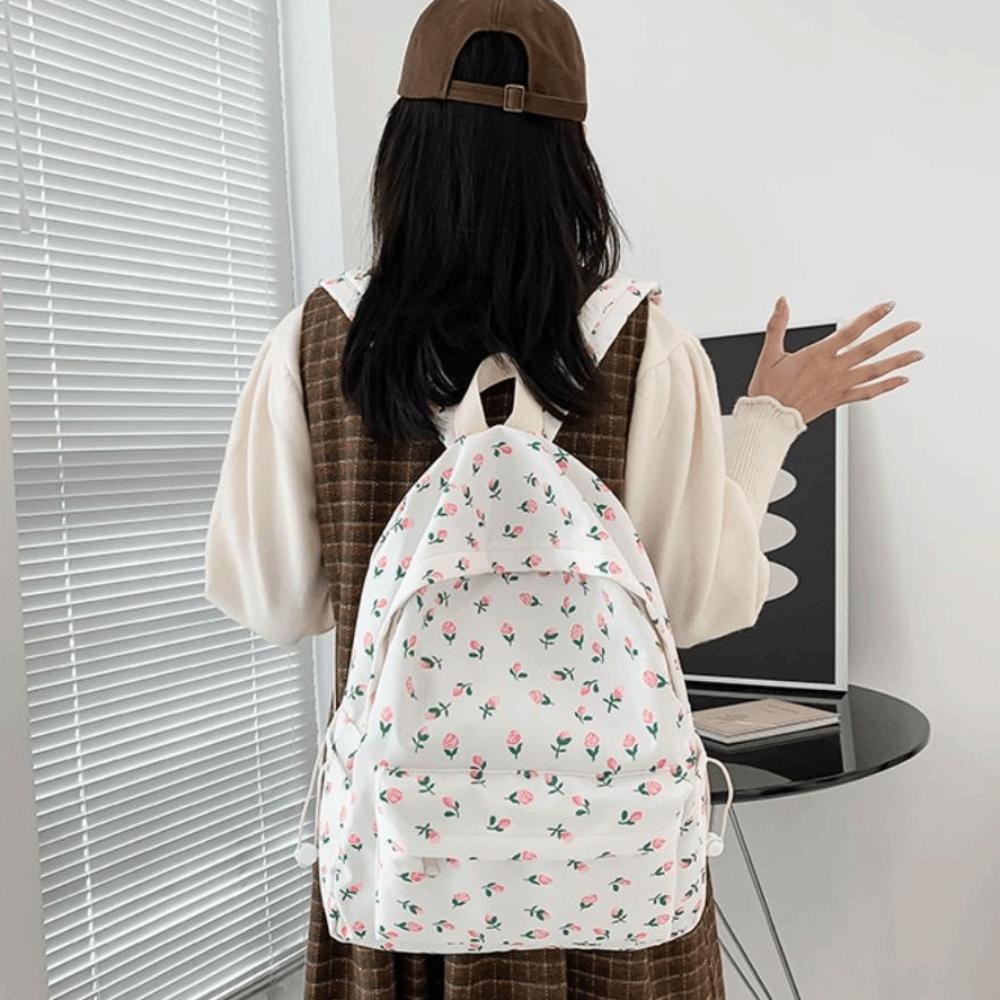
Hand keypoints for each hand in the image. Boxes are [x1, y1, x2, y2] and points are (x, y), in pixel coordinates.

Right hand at [746, 297, 924, 424]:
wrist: (770, 419)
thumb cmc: (769, 390)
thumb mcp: (769, 354)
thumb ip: (777, 326)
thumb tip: (782, 303)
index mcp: (817, 356)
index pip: (851, 331)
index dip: (871, 317)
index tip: (887, 306)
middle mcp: (833, 370)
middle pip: (870, 349)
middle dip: (894, 335)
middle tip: (914, 325)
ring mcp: (838, 385)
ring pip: (874, 371)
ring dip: (898, 362)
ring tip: (917, 354)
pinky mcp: (839, 399)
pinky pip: (867, 393)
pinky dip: (886, 386)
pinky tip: (900, 380)